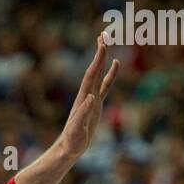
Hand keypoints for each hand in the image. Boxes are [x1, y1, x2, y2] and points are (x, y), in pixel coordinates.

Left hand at [56, 35, 119, 161]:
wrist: (68, 149)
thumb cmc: (72, 141)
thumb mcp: (77, 129)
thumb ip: (83, 114)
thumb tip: (91, 97)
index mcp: (83, 98)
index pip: (91, 75)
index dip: (97, 60)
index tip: (103, 44)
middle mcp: (87, 94)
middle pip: (94, 69)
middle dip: (100, 53)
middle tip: (104, 34)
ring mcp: (92, 98)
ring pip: (99, 74)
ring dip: (103, 59)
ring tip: (107, 43)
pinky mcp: (96, 105)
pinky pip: (105, 85)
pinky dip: (110, 74)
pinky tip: (115, 64)